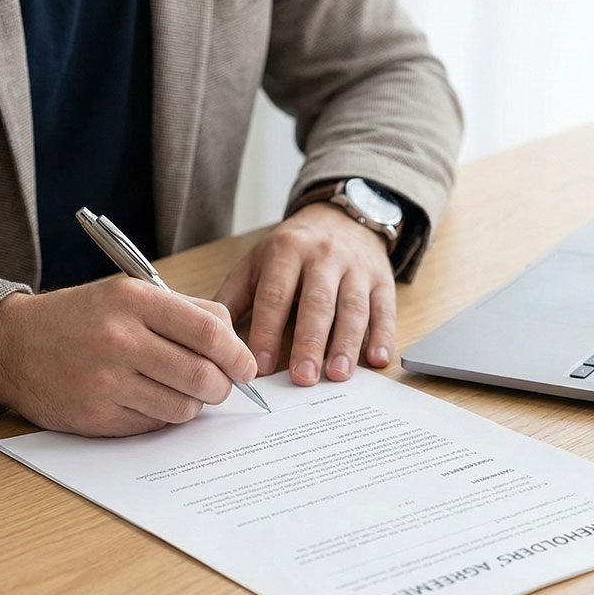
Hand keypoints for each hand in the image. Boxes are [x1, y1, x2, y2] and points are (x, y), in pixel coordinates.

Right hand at [0, 277, 257, 436]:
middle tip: (219, 385)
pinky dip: (161, 415)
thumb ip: (184, 312)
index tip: (246, 365)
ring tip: (179, 390)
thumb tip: (235, 343)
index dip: (239, 353)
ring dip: (193, 404)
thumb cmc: (82, 318)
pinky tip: (146, 399)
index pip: (210, 330)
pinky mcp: (96, 416)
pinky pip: (154, 424)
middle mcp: (119, 339)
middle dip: (223, 386)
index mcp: (133, 300)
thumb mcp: (129, 294)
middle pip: (203, 375)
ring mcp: (106, 381)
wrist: (13, 345)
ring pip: (183, 407)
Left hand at [214, 202, 395, 385]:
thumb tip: (209, 337)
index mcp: (286, 252)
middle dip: (309, 342)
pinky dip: (384, 334)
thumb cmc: (292, 249)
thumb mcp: (257, 262)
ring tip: (337, 374)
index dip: (268, 331)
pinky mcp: (382, 279)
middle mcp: (324, 257)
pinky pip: (385, 307)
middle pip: (317, 303)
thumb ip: (233, 298)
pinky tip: (379, 359)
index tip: (261, 366)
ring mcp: (356, 268)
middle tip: (302, 377)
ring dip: (346, 343)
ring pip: (353, 307)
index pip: (276, 295)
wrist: (341, 216)